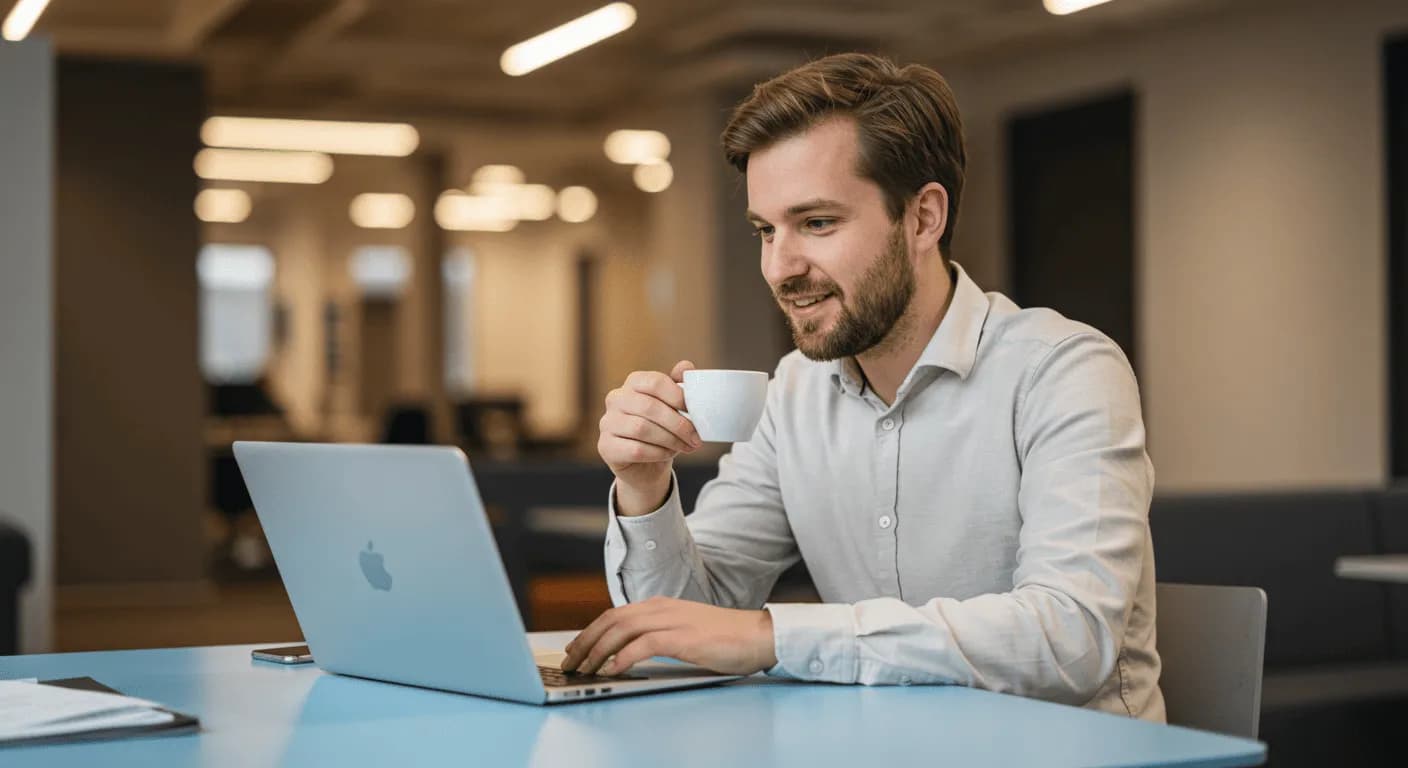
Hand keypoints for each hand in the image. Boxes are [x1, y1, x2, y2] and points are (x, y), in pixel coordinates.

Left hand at [561, 596, 777, 675]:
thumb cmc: (725, 638)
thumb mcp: (685, 632)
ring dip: (598, 651)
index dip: (591, 631)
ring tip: (584, 669)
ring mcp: (672, 620)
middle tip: (570, 663)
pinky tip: (613, 669)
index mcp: (661, 605)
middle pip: (612, 620)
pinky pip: (644, 644)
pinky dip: (624, 656)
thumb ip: (660, 635)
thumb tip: (630, 652)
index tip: (576, 649)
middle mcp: (662, 608)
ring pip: (622, 630)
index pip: (616, 615)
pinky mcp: (683, 637)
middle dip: (586, 642)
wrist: (758, 635)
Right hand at [598, 361, 702, 514]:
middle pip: (649, 406)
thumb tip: (686, 366)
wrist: (646, 465)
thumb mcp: (674, 407)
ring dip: (669, 439)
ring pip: (641, 428)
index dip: (678, 396)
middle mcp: (616, 399)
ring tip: (685, 446)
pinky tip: (668, 454)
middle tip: (696, 437)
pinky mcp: (605, 446)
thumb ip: (679, 385)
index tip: (696, 412)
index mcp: (633, 383)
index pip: (655, 382)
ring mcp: (607, 422)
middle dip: (678, 424)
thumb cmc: (662, 430)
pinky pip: (635, 449)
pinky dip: (657, 453)